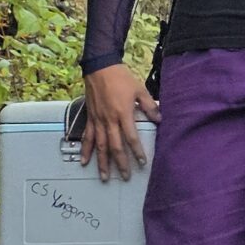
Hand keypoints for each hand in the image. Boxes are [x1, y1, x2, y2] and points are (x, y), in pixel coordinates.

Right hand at [81, 64, 156, 181]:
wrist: (100, 68)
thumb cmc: (121, 78)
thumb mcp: (140, 90)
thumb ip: (150, 106)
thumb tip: (160, 119)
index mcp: (123, 114)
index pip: (131, 137)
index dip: (137, 151)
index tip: (142, 163)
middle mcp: (109, 120)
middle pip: (115, 146)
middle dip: (120, 163)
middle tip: (125, 176)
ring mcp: (98, 120)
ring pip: (100, 146)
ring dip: (102, 162)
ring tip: (104, 176)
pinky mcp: (90, 118)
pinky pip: (87, 137)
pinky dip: (85, 150)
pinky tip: (84, 161)